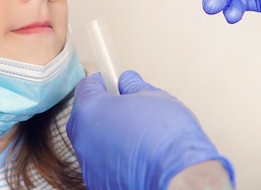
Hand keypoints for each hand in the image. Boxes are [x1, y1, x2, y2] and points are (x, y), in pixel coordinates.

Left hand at [66, 71, 233, 189]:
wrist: (177, 177)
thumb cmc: (167, 137)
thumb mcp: (154, 97)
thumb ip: (133, 85)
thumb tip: (127, 81)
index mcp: (91, 109)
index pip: (86, 86)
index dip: (101, 82)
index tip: (112, 83)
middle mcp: (82, 136)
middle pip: (85, 114)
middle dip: (103, 108)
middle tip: (127, 108)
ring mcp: (87, 162)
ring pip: (92, 140)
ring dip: (106, 134)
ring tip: (134, 135)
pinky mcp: (96, 181)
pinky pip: (100, 161)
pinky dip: (111, 156)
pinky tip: (133, 156)